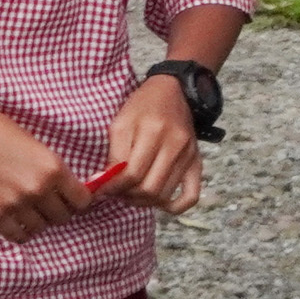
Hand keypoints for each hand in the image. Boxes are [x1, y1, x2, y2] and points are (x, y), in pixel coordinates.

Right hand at [0, 95, 94, 242]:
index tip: (70, 198)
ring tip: (29, 209)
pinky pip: (17, 236)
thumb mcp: (36, 144)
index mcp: (53, 168)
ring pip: (40, 228)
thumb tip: (69, 189)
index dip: (77, 200)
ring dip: (38, 221)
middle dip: (57, 210)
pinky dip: (19, 230)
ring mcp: (15, 205)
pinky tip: (16, 219)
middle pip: (62, 217)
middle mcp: (38, 189)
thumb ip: (53, 168)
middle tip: (47, 202)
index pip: (82, 200)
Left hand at [94, 75, 203, 216]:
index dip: (114, 188)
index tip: (102, 190)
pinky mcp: (196, 162)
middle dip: (128, 196)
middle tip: (116, 193)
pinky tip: (158, 202)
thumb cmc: (142, 106)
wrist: (173, 92)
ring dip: (144, 201)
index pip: (132, 174)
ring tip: (131, 194)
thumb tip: (104, 184)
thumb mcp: (121, 123)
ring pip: (164, 195)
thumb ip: (114, 154)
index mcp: (153, 131)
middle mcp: (175, 145)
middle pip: (149, 188)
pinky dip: (174, 207)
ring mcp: (188, 156)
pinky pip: (191, 195)